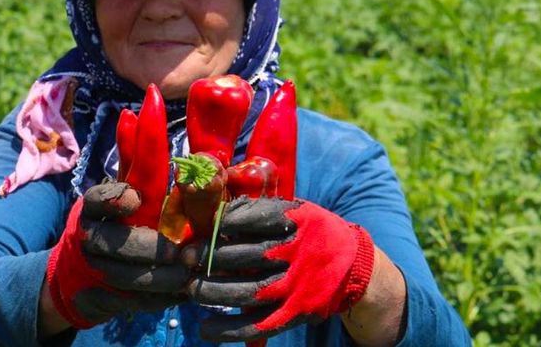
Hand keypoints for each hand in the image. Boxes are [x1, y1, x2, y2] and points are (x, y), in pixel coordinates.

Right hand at [45, 182, 189, 329]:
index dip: (113, 199)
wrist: (82, 273)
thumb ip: (148, 199)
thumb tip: (188, 187)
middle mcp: (87, 237)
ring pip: (121, 276)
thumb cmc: (118, 230)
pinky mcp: (99, 297)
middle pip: (110, 242)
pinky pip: (129, 301)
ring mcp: (90, 269)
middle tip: (176, 253)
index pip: (97, 200)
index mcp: (93, 210)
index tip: (135, 199)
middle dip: (146, 248)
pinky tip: (179, 294)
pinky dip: (157, 299)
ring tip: (184, 275)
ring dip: (157, 278)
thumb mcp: (125, 210)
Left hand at [182, 196, 374, 341]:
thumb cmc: (313, 232)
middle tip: (185, 259)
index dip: (223, 223)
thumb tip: (218, 211)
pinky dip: (230, 330)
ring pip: (247, 292)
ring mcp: (296, 285)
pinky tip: (205, 330)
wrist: (355, 266)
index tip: (200, 227)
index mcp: (295, 222)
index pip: (253, 219)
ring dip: (212, 293)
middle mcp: (295, 253)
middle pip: (245, 256)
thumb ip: (262, 210)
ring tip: (189, 290)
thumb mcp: (297, 211)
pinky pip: (260, 324)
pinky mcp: (297, 312)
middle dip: (209, 258)